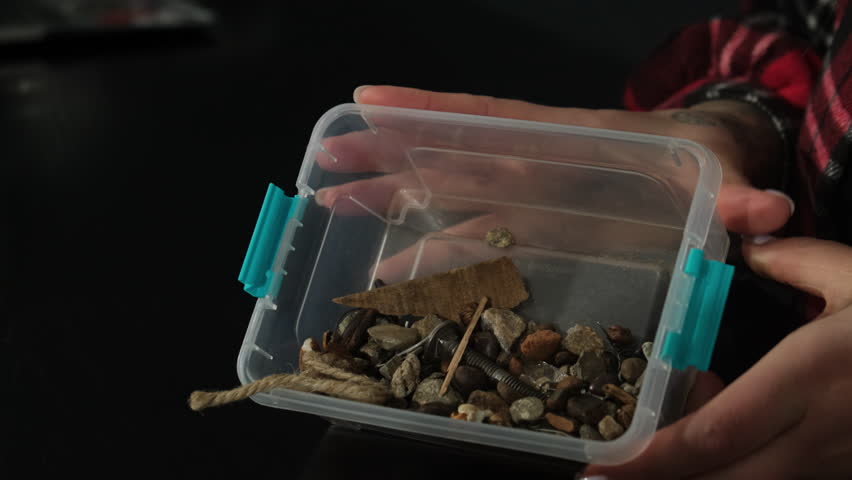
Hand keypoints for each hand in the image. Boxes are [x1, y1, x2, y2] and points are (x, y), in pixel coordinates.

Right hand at [344, 85, 794, 233]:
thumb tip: (761, 211)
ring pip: (445, 190)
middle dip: (385, 156)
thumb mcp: (718, 172)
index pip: (487, 117)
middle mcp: (531, 164)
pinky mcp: (531, 222)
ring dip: (390, 195)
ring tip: (334, 199)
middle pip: (446, 154)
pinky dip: (429, 238)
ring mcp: (525, 194)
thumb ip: (730, 195)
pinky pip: (472, 227)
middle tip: (325, 162)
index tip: (369, 100)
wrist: (708, 165)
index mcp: (564, 141)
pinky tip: (392, 257)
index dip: (428, 110)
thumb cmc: (700, 160)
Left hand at [582, 237, 851, 479]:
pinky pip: (774, 478)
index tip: (600, 468)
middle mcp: (812, 433)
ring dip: (691, 475)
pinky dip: (731, 468)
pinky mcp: (840, 469)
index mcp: (806, 376)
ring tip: (644, 455)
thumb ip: (794, 259)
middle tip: (600, 479)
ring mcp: (830, 462)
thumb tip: (750, 247)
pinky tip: (713, 445)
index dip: (653, 457)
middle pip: (718, 477)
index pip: (714, 431)